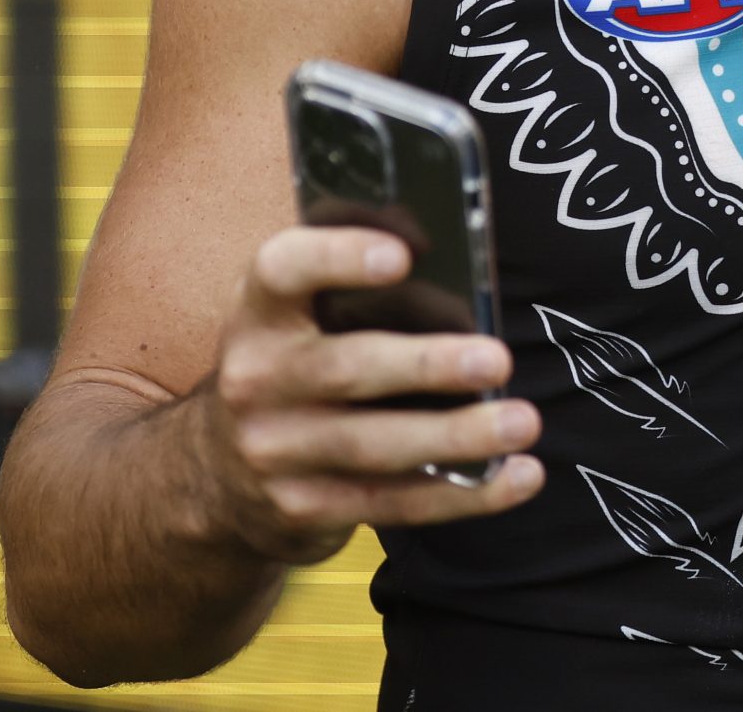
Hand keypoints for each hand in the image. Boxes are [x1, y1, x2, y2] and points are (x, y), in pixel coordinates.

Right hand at [194, 227, 542, 564]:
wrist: (219, 474)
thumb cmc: (293, 364)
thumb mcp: (299, 310)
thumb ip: (355, 268)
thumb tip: (432, 233)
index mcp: (260, 313)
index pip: (283, 270)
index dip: (337, 256)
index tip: (403, 255)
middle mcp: (256, 380)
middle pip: (346, 369)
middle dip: (427, 366)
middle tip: (495, 360)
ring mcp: (276, 451)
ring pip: (375, 446)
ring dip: (457, 436)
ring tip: (522, 421)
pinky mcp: (305, 508)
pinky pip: (394, 503)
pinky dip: (463, 493)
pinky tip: (518, 475)